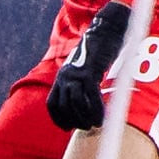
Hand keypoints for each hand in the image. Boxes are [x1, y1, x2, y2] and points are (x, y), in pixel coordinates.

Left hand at [45, 0, 130, 130]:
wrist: (105, 30)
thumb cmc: (99, 51)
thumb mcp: (84, 68)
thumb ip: (81, 83)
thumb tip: (87, 100)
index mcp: (62, 77)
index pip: (52, 104)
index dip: (58, 119)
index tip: (68, 128)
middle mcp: (65, 76)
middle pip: (63, 106)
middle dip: (75, 121)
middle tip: (87, 127)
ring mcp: (76, 74)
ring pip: (75, 104)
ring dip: (85, 118)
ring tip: (95, 124)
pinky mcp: (89, 72)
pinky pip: (91, 96)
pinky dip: (96, 110)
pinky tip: (102, 118)